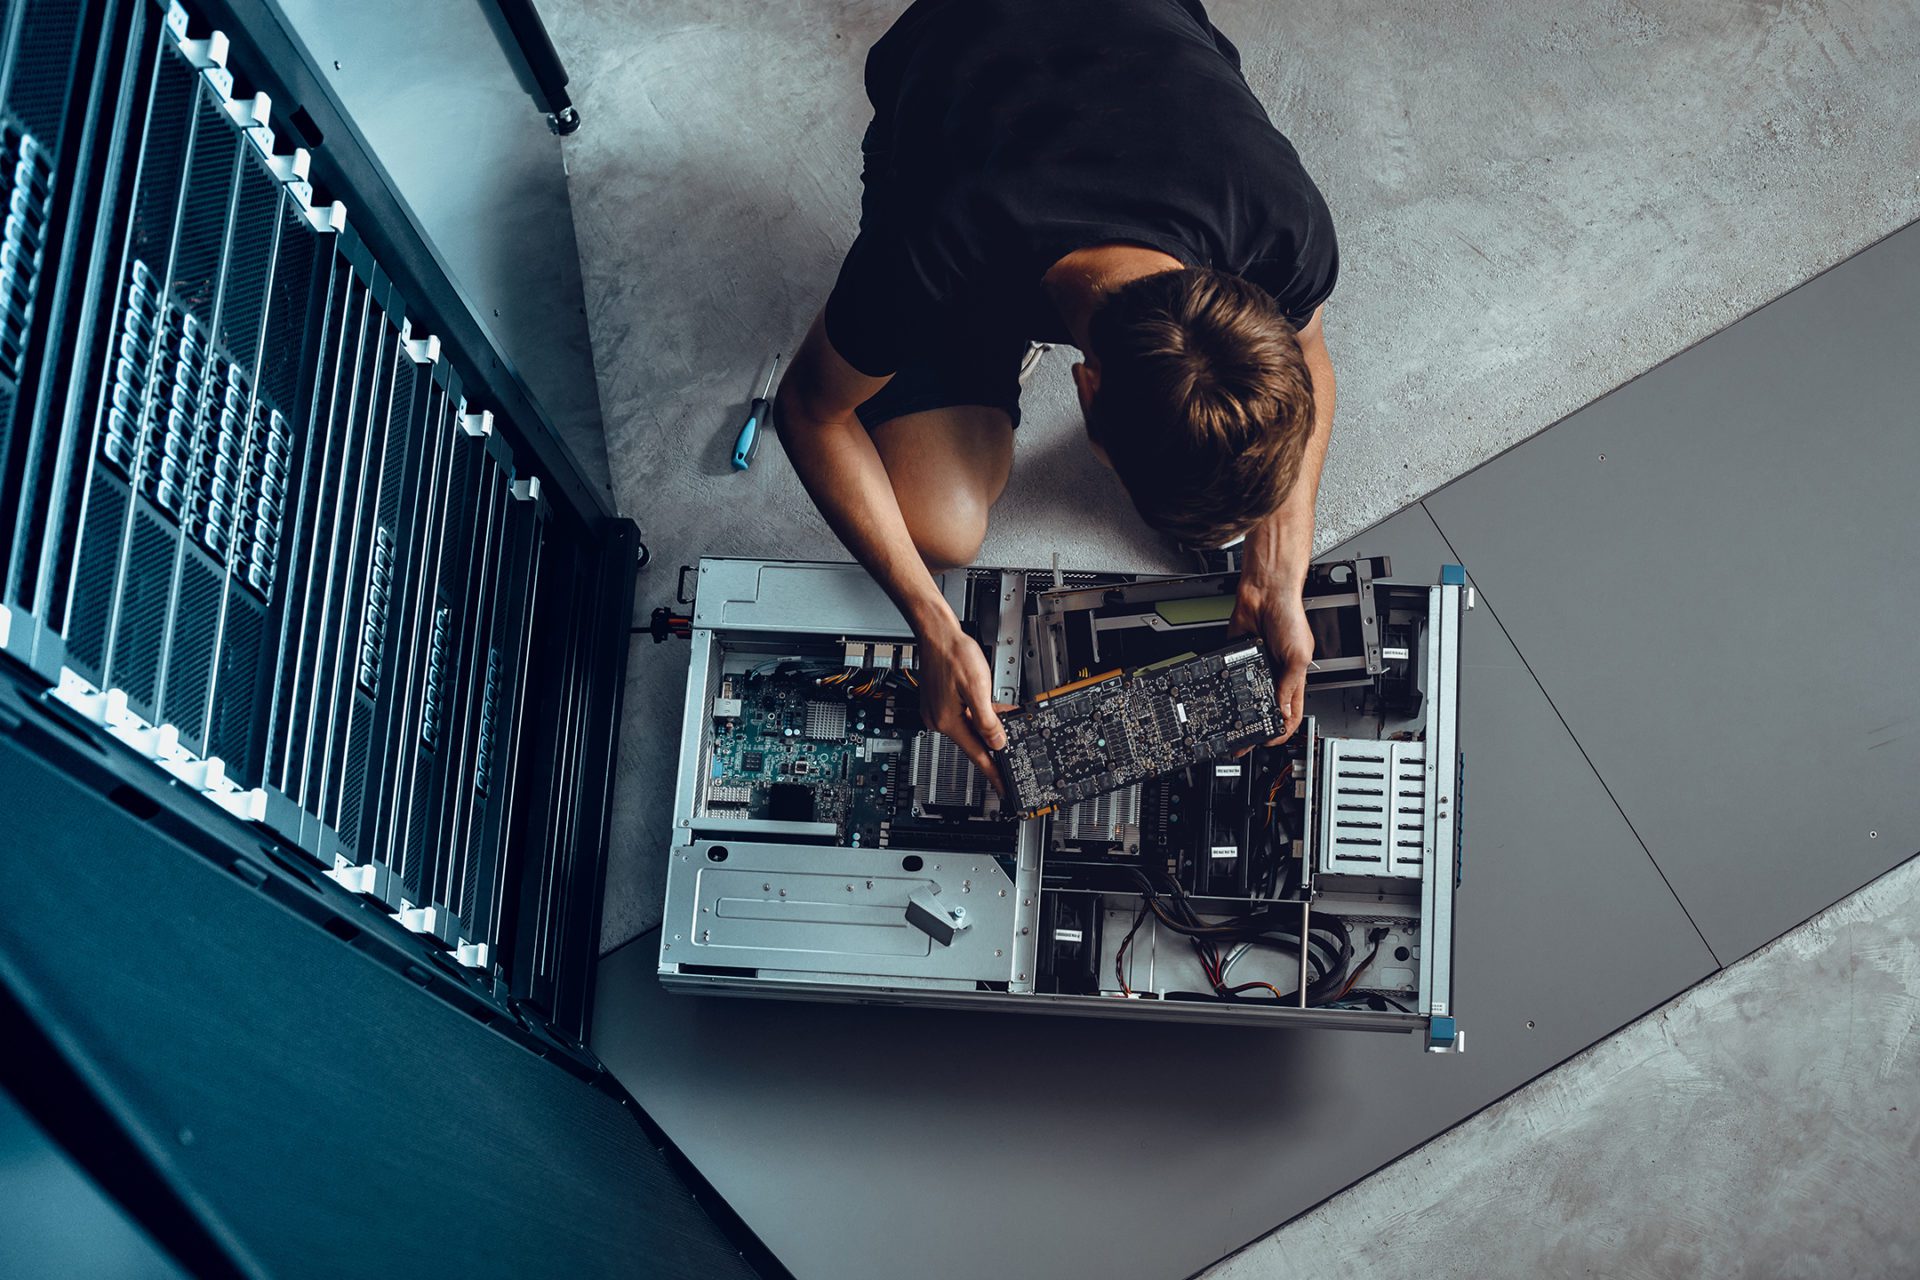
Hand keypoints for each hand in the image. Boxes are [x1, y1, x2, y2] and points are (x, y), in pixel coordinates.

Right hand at [916, 614, 1010, 792]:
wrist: (936, 632)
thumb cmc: (953, 653)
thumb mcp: (978, 688)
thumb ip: (989, 719)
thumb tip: (998, 742)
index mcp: (948, 721)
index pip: (977, 755)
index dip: (994, 773)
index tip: (1004, 788)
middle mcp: (940, 720)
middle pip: (974, 742)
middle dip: (995, 748)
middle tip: (1013, 760)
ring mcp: (938, 711)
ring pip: (971, 727)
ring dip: (990, 728)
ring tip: (1009, 728)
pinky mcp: (940, 702)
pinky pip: (965, 716)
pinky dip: (980, 715)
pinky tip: (994, 710)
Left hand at [1231, 577, 1312, 744]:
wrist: (1265, 592)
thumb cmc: (1289, 616)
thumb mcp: (1298, 655)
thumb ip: (1289, 684)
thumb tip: (1283, 710)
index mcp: (1293, 677)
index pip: (1291, 711)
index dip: (1282, 729)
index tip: (1269, 740)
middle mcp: (1273, 674)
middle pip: (1264, 708)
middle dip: (1255, 727)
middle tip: (1242, 742)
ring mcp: (1254, 667)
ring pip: (1245, 697)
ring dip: (1238, 712)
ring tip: (1229, 727)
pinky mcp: (1237, 657)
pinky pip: (1230, 676)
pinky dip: (1225, 688)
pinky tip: (1220, 699)